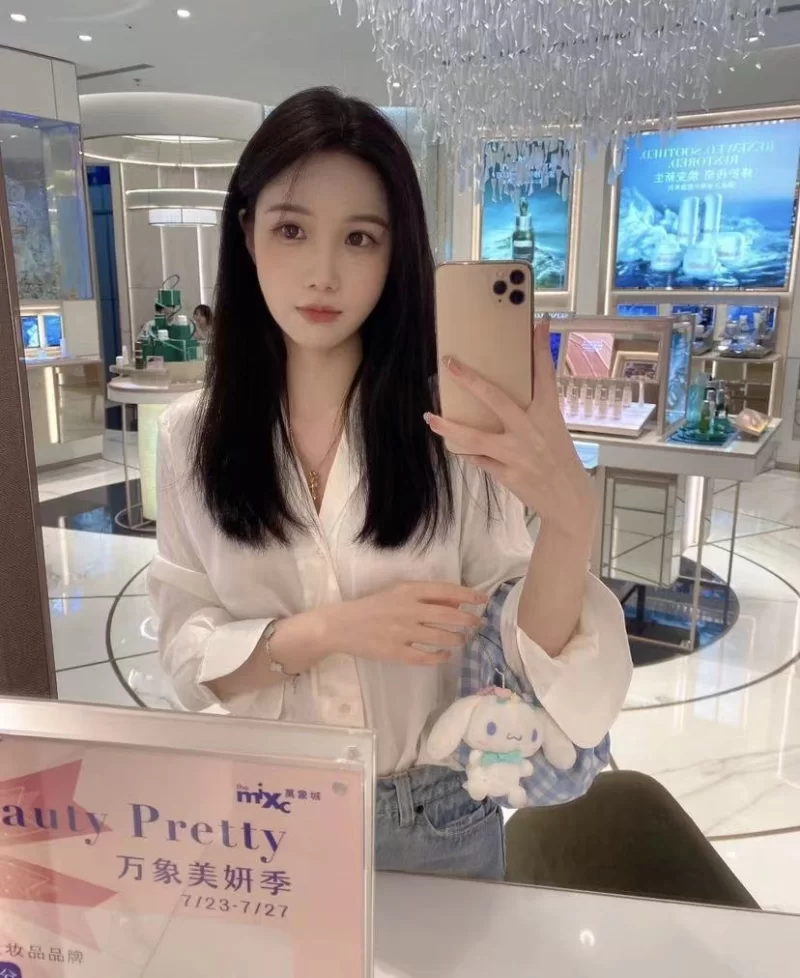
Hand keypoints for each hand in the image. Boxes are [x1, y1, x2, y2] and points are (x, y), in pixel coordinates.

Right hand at [320, 582, 486, 665]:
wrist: (341, 625)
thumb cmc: (372, 606)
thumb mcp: (399, 594)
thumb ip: (427, 598)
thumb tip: (458, 602)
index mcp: (408, 591)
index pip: (446, 591)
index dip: (468, 595)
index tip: (483, 600)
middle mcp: (408, 609)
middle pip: (449, 616)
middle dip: (468, 620)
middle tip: (478, 623)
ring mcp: (403, 632)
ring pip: (441, 637)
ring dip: (456, 639)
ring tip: (461, 639)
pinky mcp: (396, 652)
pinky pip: (425, 657)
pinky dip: (439, 657)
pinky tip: (445, 656)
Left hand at [425, 315, 595, 543]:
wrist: (569, 500)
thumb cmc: (560, 460)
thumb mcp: (554, 430)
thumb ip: (535, 410)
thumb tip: (512, 390)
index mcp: (548, 415)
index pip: (544, 375)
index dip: (540, 349)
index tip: (537, 324)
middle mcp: (531, 430)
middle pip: (496, 398)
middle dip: (470, 379)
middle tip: (449, 363)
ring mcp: (517, 454)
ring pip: (475, 436)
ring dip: (449, 426)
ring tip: (430, 417)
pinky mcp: (507, 474)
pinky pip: (479, 459)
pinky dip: (467, 451)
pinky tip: (454, 444)